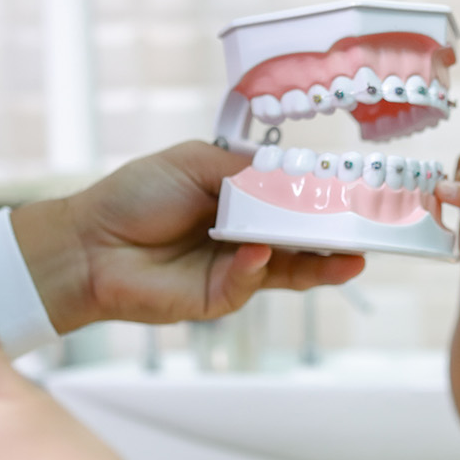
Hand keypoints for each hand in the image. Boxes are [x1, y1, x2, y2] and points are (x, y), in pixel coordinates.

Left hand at [13, 140, 367, 332]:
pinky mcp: (220, 297)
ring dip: (321, 262)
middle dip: (336, 233)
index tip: (356, 190)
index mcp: (241, 198)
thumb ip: (244, 169)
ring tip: (351, 256)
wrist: (89, 243)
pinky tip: (258, 250)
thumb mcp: (195, 162)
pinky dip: (257, 265)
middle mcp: (246, 234)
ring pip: (290, 268)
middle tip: (370, 227)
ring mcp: (237, 268)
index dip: (323, 196)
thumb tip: (289, 177)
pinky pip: (250, 282)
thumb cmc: (134, 197)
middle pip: (303, 237)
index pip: (293, 198)